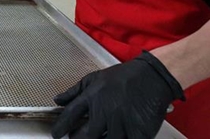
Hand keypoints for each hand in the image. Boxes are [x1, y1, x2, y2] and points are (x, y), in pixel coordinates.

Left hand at [52, 51, 184, 138]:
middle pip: (85, 136)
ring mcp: (122, 123)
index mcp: (93, 97)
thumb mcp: (95, 78)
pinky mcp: (138, 132)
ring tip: (99, 137)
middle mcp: (105, 111)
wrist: (153, 76)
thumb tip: (57, 100)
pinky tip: (118, 137)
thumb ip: (74, 91)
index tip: (56, 134)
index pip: (70, 116)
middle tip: (77, 138)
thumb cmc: (124, 77)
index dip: (60, 127)